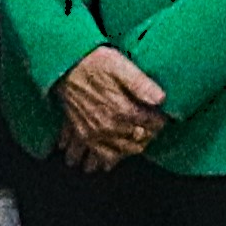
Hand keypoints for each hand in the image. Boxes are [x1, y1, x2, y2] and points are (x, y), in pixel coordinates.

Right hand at [52, 45, 169, 170]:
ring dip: (129, 151)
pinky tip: (107, 162)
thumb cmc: (93, 63)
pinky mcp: (82, 134)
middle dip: (147, 137)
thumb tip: (161, 99)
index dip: (160, 121)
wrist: (64, 66)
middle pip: (137, 143)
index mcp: (123, 111)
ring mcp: (94, 134)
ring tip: (134, 143)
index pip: (151, 125)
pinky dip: (103, 161)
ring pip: (119, 154)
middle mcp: (109, 127)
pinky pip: (96, 155)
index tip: (161, 117)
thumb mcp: (121, 65)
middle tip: (150, 129)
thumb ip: (142, 84)